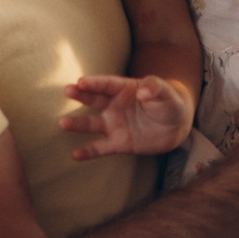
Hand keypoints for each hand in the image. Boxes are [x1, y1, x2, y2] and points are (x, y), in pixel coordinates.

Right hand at [61, 74, 193, 158]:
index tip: (81, 81)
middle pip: (95, 99)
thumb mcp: (166, 93)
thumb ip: (155, 88)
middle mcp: (115, 106)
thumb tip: (143, 92)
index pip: (107, 84)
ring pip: (93, 124)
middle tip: (68, 91)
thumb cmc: (169, 104)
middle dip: (81, 95)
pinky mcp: (118, 143)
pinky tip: (75, 156)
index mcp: (125, 89)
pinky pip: (101, 148)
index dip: (95, 82)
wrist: (175, 127)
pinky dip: (88, 152)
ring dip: (78, 124)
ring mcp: (114, 125)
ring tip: (63, 123)